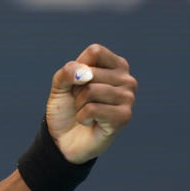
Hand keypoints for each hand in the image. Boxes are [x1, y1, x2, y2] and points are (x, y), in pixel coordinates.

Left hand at [46, 44, 136, 163]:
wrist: (64, 139)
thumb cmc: (67, 107)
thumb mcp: (60, 83)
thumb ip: (68, 71)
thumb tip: (84, 74)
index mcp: (116, 65)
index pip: (95, 51)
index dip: (78, 67)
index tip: (78, 82)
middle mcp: (127, 79)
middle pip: (91, 73)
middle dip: (77, 89)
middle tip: (81, 102)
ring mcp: (128, 98)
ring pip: (91, 90)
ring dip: (79, 104)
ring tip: (86, 111)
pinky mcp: (124, 117)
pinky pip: (93, 109)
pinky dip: (82, 117)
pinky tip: (90, 122)